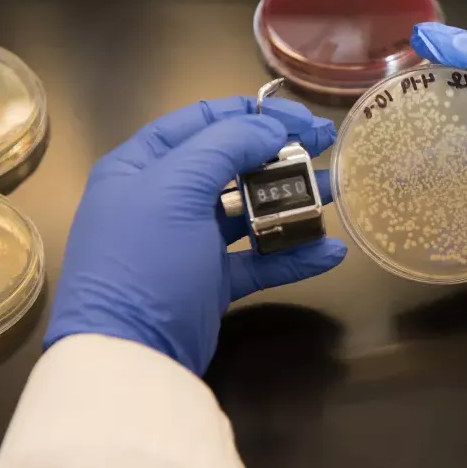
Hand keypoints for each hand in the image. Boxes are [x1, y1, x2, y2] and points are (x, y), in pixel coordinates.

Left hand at [45, 97, 347, 374]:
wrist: (129, 353)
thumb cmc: (145, 259)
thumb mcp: (176, 189)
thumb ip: (225, 146)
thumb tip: (271, 129)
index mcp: (143, 165)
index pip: (203, 121)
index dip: (254, 114)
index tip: (303, 119)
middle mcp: (165, 198)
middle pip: (232, 163)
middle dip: (281, 154)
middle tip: (329, 146)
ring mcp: (190, 242)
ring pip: (250, 211)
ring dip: (293, 200)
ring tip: (337, 192)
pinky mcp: (211, 282)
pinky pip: (260, 260)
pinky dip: (294, 254)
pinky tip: (330, 250)